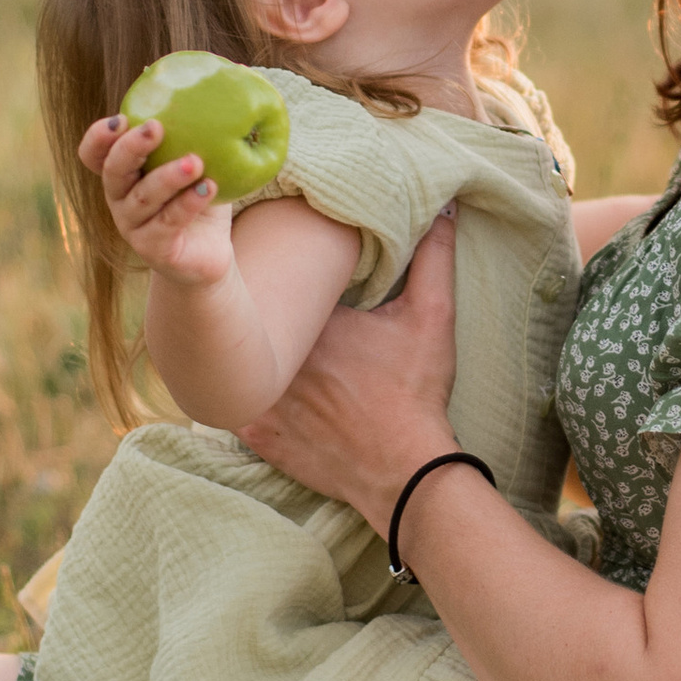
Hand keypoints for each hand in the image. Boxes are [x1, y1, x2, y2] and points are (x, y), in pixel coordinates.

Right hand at [80, 112, 235, 290]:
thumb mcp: (204, 156)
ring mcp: (133, 227)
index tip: (121, 118)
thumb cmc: (199, 195)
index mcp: (123, 173)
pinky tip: (209, 188)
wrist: (208, 254)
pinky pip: (167, 223)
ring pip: (142, 198)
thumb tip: (236, 66)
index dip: (99, 136)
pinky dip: (188, 204)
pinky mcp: (154, 249)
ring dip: (167, 176)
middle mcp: (120, 198)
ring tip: (195, 161)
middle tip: (157, 127)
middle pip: (113, 171)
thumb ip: (207, 119)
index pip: (93, 153)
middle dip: (131, 147)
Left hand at [240, 206, 460, 525]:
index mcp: (313, 324)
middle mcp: (279, 358)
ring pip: (239, 364)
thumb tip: (444, 210)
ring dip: (248, 355)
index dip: (286, 281)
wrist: (404, 470)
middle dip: (266, 318)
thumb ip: (434, 260)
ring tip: (258, 345)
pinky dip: (245, 397)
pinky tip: (257, 388)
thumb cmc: (415, 393)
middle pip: (258, 324)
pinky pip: (235, 407)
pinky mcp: (257, 436)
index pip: (284, 288)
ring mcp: (262, 400)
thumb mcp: (432, 319)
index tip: (291, 276)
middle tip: (277, 312)